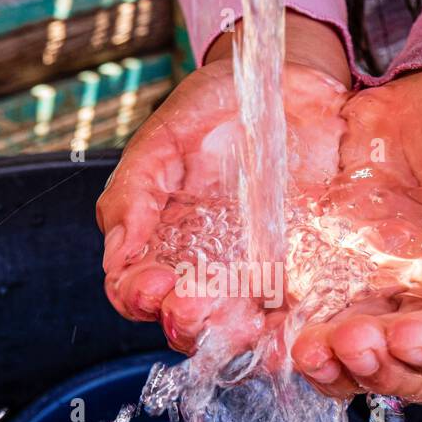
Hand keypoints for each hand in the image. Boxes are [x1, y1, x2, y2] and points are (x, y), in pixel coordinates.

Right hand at [96, 13, 350, 352]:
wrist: (291, 82)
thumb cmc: (220, 105)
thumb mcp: (166, 136)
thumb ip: (135, 191)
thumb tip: (117, 252)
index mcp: (161, 242)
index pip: (135, 292)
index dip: (137, 297)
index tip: (151, 283)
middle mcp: (204, 269)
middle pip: (186, 324)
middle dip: (187, 325)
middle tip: (196, 306)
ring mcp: (254, 275)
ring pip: (238, 331)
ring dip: (235, 338)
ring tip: (241, 323)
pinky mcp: (304, 273)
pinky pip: (294, 316)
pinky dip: (288, 331)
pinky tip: (287, 327)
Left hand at [291, 66, 421, 401]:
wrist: (421, 93)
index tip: (411, 340)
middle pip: (406, 370)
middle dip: (379, 367)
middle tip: (351, 343)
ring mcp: (374, 304)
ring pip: (354, 362)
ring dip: (333, 367)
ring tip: (310, 351)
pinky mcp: (327, 286)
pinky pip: (307, 326)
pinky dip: (290, 340)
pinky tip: (272, 338)